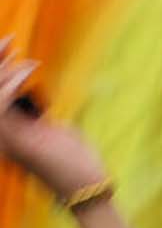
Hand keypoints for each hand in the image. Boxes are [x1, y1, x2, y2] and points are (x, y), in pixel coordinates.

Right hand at [0, 44, 106, 199]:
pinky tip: (29, 69)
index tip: (7, 47)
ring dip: (0, 69)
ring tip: (23, 54)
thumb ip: (36, 116)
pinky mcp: (19, 142)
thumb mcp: (53, 132)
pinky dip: (11, 83)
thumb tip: (32, 96)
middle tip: (9, 39)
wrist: (87, 188)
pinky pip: (0, 106)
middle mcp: (0, 137)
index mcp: (5, 134)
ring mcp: (5, 141)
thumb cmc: (76, 161)